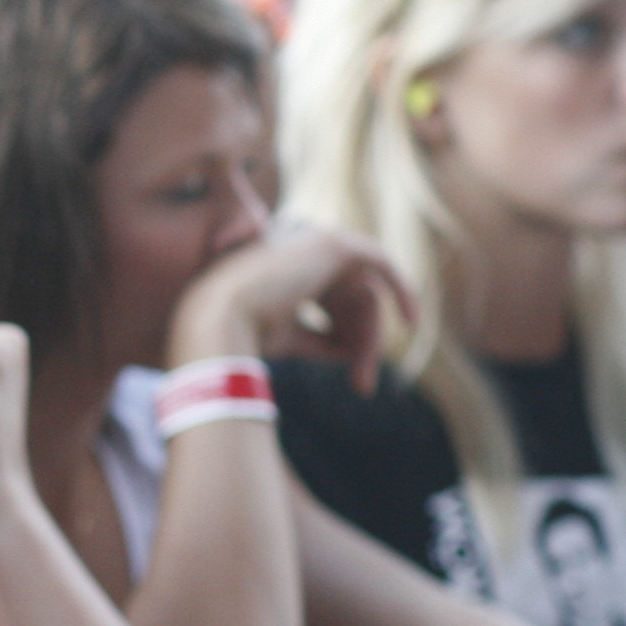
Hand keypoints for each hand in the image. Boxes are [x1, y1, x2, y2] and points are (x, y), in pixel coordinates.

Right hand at [174, 218, 412, 389]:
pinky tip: (411, 322)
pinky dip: (401, 290)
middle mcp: (298, 247)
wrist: (215, 319)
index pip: (328, 299)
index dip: (342, 336)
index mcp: (280, 264)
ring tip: (361, 376)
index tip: (349, 371)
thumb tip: (350, 352)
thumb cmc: (237, 335)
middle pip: (351, 297)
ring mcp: (314, 240)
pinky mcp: (334, 244)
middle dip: (361, 341)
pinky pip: (381, 264)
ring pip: (364, 292)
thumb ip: (317, 337)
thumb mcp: (284, 338)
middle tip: (362, 385)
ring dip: (369, 337)